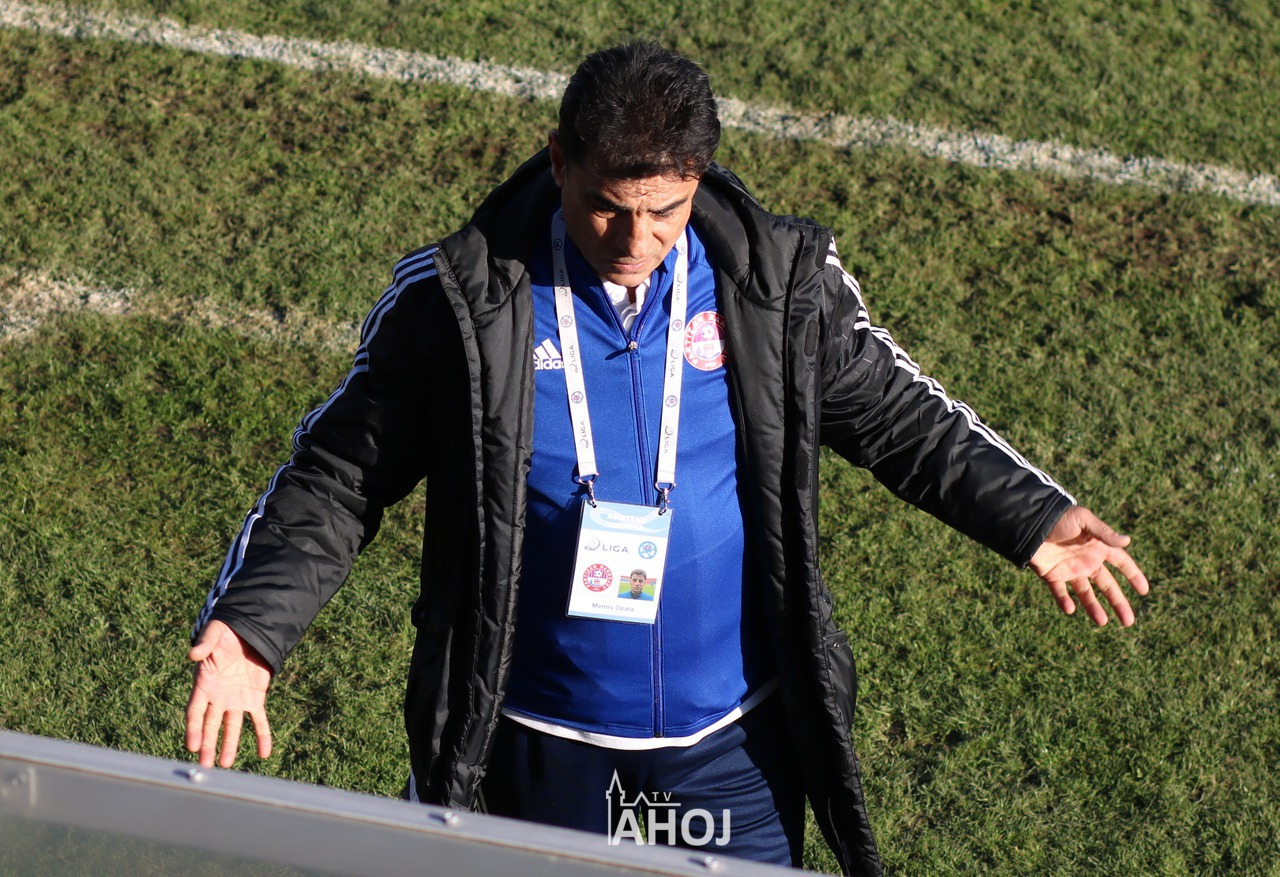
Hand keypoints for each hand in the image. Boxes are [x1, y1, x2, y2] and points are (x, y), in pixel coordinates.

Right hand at [185, 619, 273, 767]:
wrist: (248, 631)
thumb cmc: (225, 633)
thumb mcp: (214, 634)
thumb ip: (204, 644)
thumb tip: (192, 654)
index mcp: (205, 684)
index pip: (195, 711)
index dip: (193, 729)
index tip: (192, 745)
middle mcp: (219, 696)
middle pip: (211, 725)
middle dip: (208, 744)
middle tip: (206, 764)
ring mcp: (236, 699)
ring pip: (232, 727)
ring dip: (230, 745)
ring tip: (226, 764)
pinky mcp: (255, 698)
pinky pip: (259, 720)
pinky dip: (263, 736)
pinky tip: (265, 753)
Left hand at [1029, 506, 1149, 626]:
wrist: (1029, 521)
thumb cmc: (1058, 517)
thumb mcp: (1083, 520)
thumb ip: (1103, 532)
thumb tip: (1127, 540)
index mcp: (1098, 547)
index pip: (1121, 563)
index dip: (1133, 575)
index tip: (1144, 591)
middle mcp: (1087, 560)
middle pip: (1107, 585)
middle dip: (1118, 602)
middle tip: (1128, 621)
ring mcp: (1070, 569)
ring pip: (1086, 593)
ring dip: (1093, 607)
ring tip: (1102, 622)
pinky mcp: (1052, 575)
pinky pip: (1059, 592)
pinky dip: (1064, 601)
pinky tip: (1070, 609)